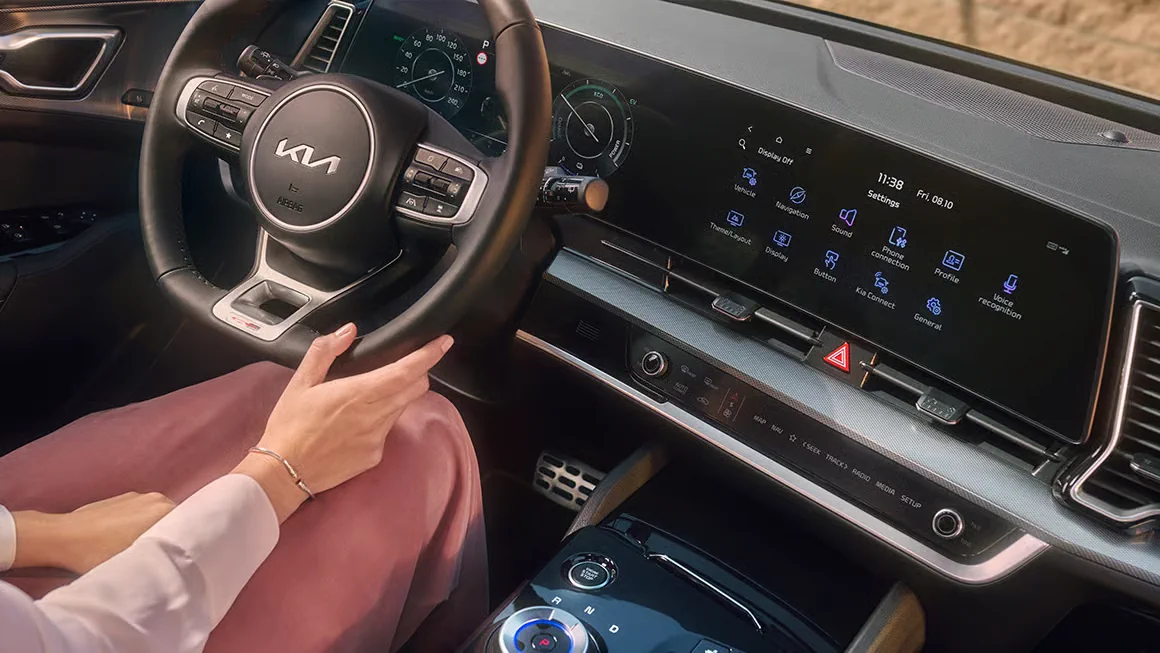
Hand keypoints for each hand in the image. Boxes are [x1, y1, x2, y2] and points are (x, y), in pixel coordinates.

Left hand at [12, 492, 175, 573]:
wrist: (61, 536)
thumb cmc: (97, 553)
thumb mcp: (134, 560)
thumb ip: (161, 556)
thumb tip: (175, 562)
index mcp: (163, 510)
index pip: (190, 525)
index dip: (187, 542)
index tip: (183, 557)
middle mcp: (156, 498)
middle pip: (174, 519)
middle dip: (170, 535)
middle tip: (163, 556)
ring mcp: (138, 496)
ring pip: (157, 515)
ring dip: (153, 529)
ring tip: (142, 548)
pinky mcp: (122, 498)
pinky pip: (141, 511)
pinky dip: (138, 523)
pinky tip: (124, 539)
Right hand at [233, 323, 452, 521]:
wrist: (284, 473)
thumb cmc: (289, 426)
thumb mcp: (299, 383)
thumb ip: (325, 351)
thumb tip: (348, 331)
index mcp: (358, 393)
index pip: (406, 371)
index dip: (429, 356)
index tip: (444, 342)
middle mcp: (375, 416)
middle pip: (415, 388)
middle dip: (417, 373)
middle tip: (404, 365)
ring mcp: (378, 438)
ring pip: (401, 408)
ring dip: (396, 396)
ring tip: (367, 396)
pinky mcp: (375, 456)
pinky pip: (387, 430)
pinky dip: (381, 420)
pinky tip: (355, 424)